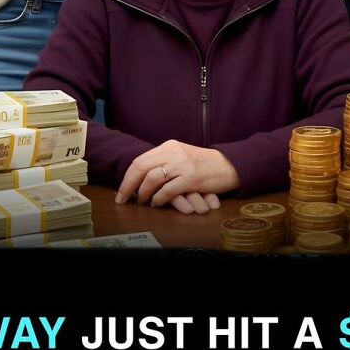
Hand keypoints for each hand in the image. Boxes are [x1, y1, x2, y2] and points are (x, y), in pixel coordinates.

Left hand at [116, 140, 240, 212]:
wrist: (228, 165)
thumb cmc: (203, 164)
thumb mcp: (181, 156)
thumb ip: (163, 162)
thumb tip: (140, 177)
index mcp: (168, 146)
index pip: (140, 160)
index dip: (128, 177)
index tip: (121, 191)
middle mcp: (173, 152)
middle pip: (141, 167)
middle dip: (128, 186)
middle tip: (122, 199)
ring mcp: (182, 165)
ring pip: (152, 179)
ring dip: (143, 193)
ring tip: (143, 201)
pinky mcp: (191, 178)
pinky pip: (167, 190)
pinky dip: (159, 199)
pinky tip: (157, 203)